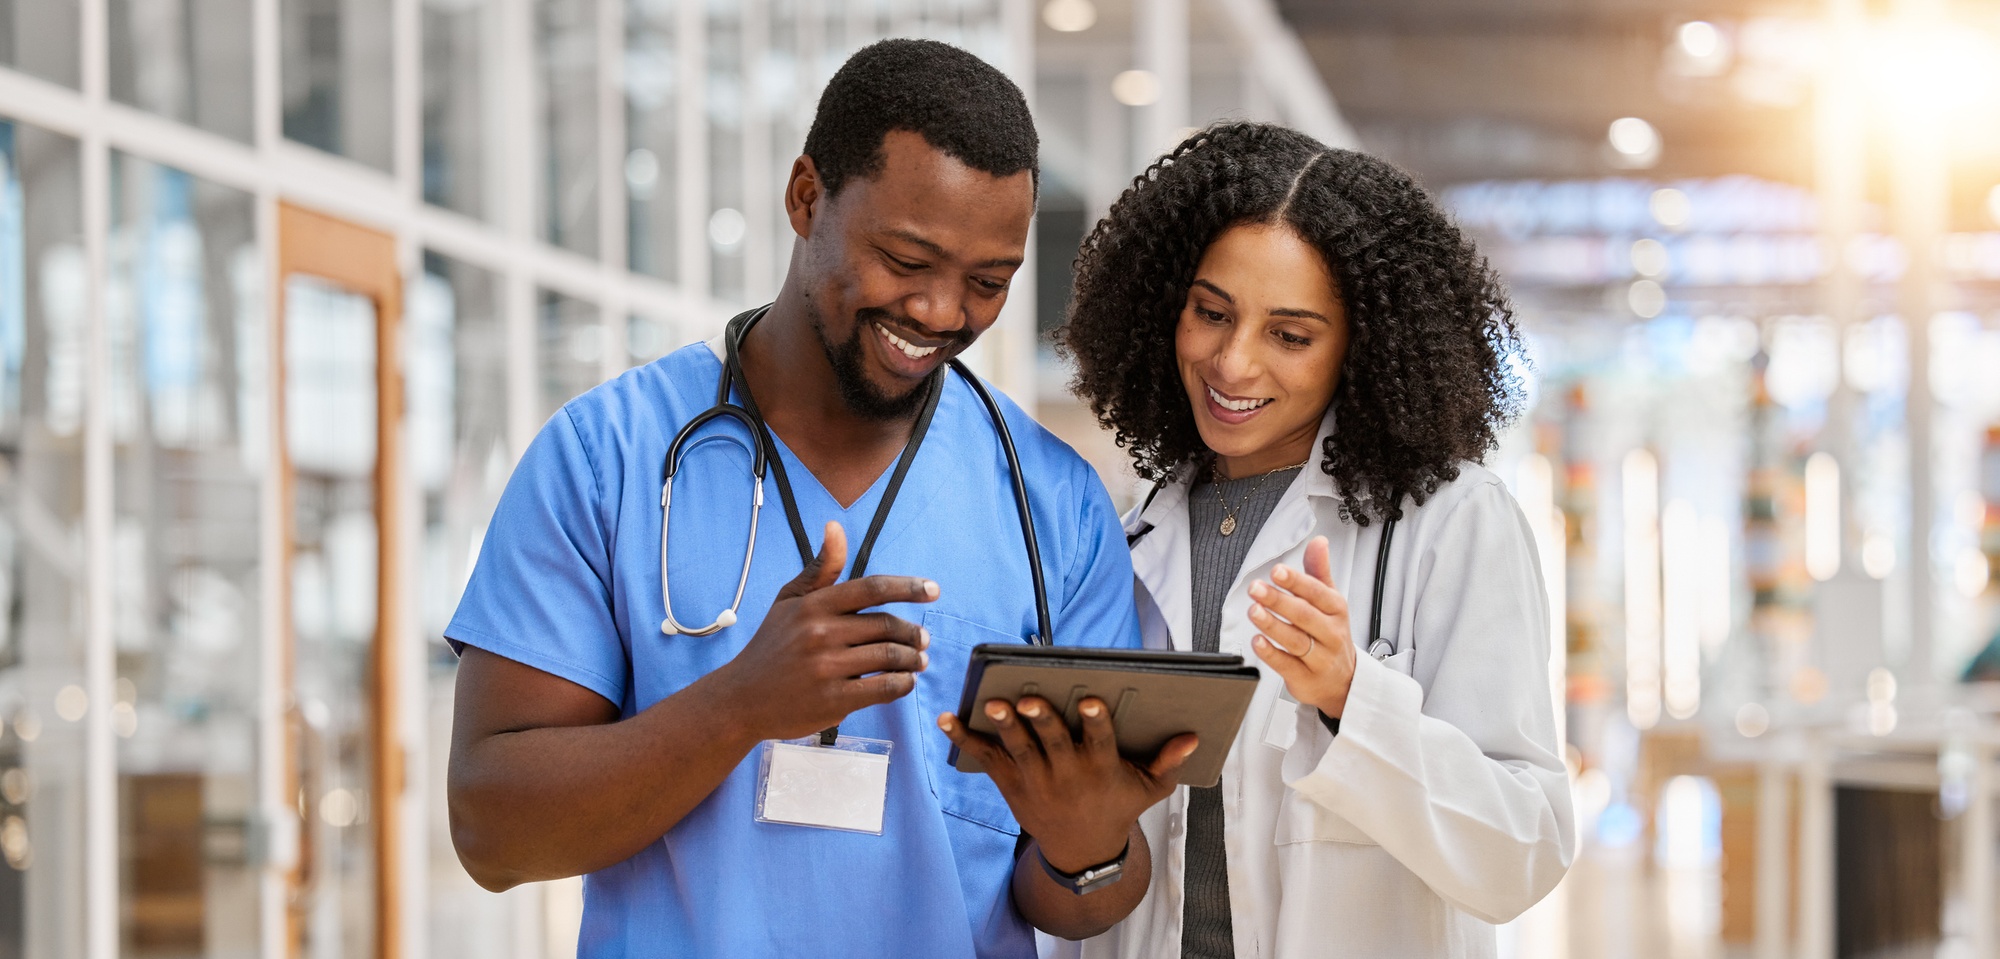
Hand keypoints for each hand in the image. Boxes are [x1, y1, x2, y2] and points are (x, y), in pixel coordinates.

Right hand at [709, 521, 938, 740]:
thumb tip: (835, 526)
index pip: (872, 588)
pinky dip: (903, 684)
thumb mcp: (788, 601)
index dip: (908, 587)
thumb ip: (820, 569)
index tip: (933, 590)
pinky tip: (904, 681)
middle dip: (913, 633)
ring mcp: (827, 668)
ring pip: (890, 657)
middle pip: (887, 626)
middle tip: (923, 639)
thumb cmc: (771, 646)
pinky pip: (884, 688)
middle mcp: (821, 633)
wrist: (741, 699)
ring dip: (913, 659)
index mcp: (814, 605)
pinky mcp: (833, 700)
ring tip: (918, 661)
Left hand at [938, 695, 1195, 872]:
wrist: (1080, 852)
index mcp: (1101, 770)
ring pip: (1019, 750)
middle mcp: (1067, 775)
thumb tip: (1191, 736)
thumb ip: (1168, 762)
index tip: (1090, 702)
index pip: (1100, 742)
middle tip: (1031, 699)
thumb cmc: (1117, 808)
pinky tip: (948, 718)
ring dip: (1005, 726)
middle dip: (1042, 721)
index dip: (1095, 722)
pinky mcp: (1011, 785)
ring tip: (992, 704)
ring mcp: (1036, 780)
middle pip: (1053, 744)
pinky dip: (966, 739)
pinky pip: (987, 759)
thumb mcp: (1149, 790)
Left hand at [1248, 536, 1358, 717]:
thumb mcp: (1330, 602)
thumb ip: (1319, 572)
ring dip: (1272, 625)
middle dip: (1279, 601)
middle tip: (1256, 589)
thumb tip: (1319, 542)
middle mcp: (1330, 633)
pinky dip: (1271, 654)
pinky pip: (1287, 665)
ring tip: (1253, 611)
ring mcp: (1320, 658)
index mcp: (1336, 610)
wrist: (1344, 681)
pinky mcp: (1306, 678)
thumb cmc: (1331, 635)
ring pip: (1295, 640)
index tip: (1277, 571)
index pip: (1317, 593)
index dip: (1297, 581)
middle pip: (1304, 615)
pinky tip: (1257, 641)